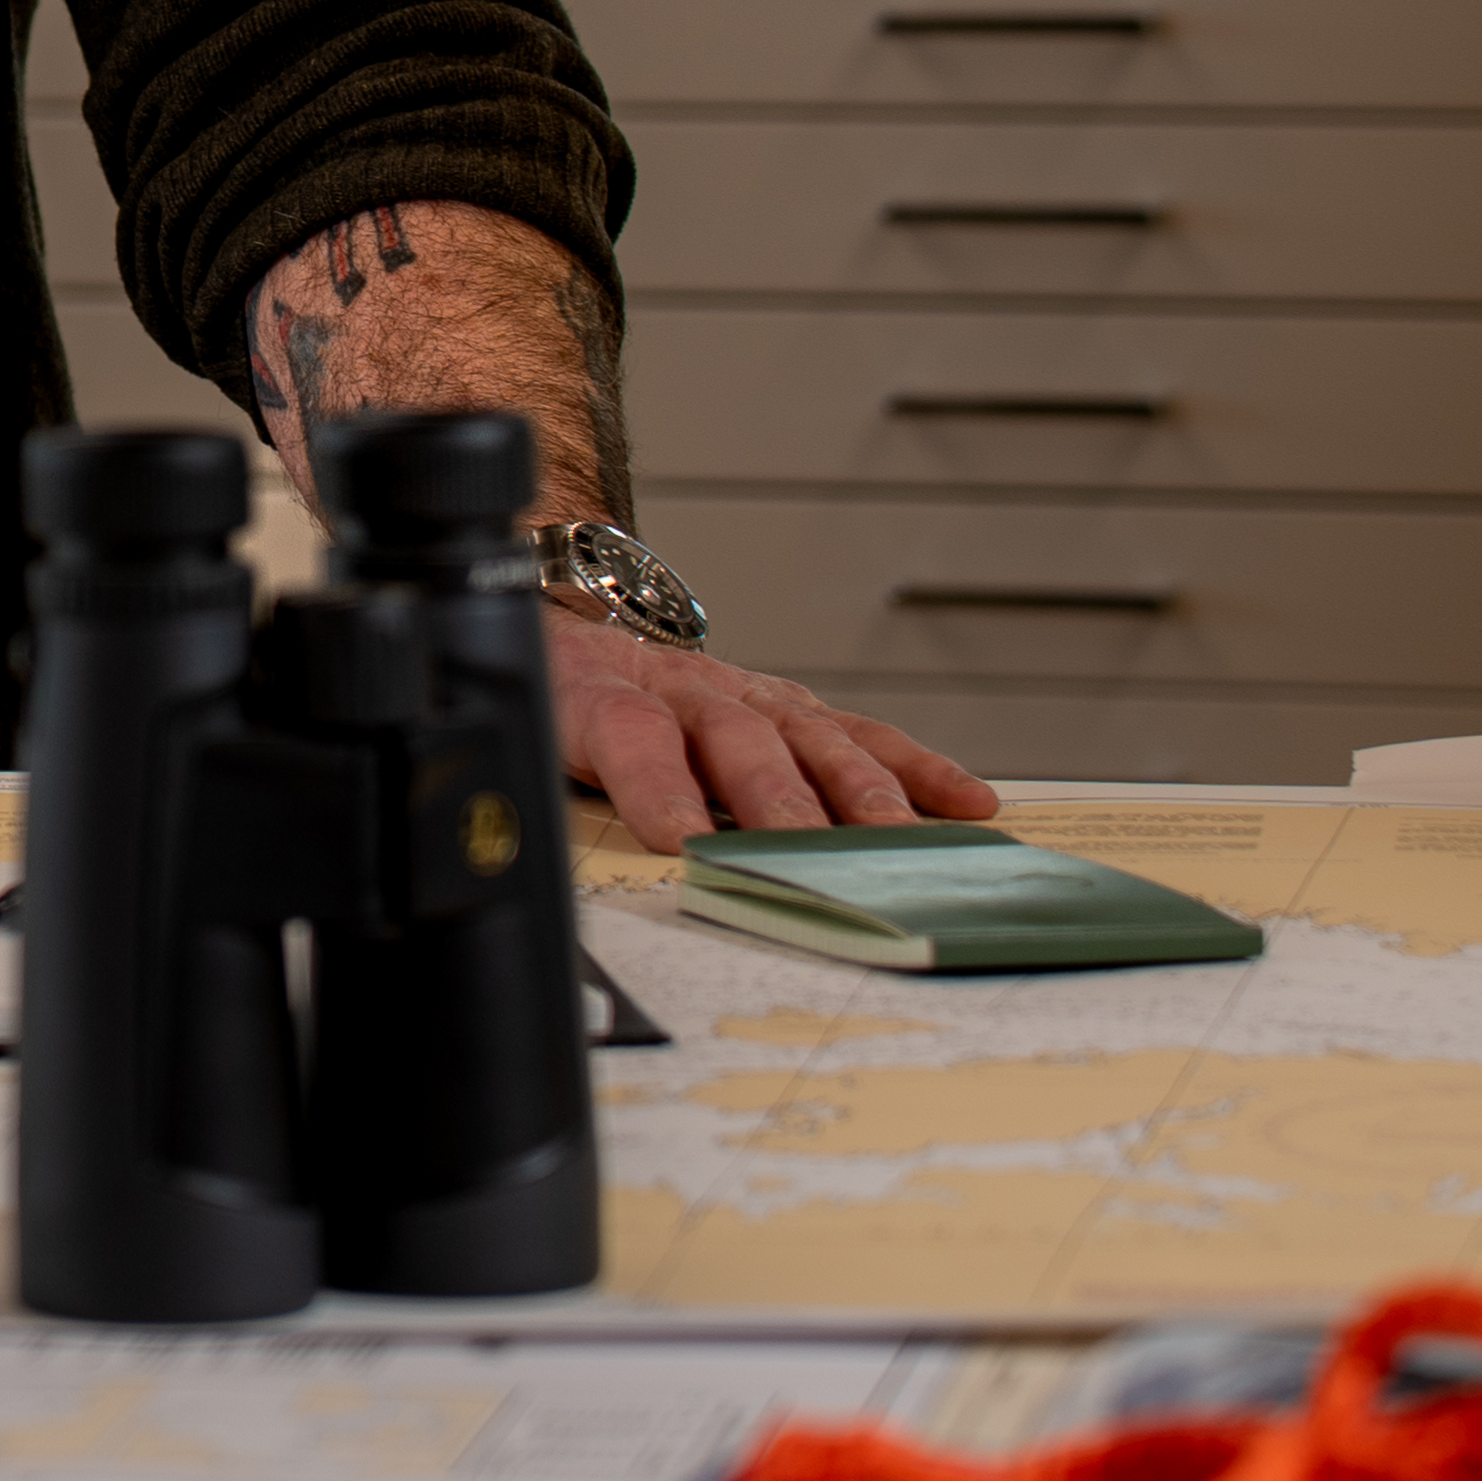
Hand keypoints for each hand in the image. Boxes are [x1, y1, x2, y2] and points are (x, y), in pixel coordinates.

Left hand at [550, 612, 996, 843]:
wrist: (568, 627)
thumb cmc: (549, 704)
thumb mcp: (520, 741)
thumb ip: (527, 793)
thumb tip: (514, 852)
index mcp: (597, 695)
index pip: (628, 732)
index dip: (656, 783)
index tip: (681, 839)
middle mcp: (681, 688)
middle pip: (735, 738)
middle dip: (774, 799)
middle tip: (806, 852)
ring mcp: (746, 694)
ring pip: (809, 737)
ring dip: (858, 793)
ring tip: (898, 844)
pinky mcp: (790, 708)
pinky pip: (860, 737)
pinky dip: (916, 770)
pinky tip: (967, 803)